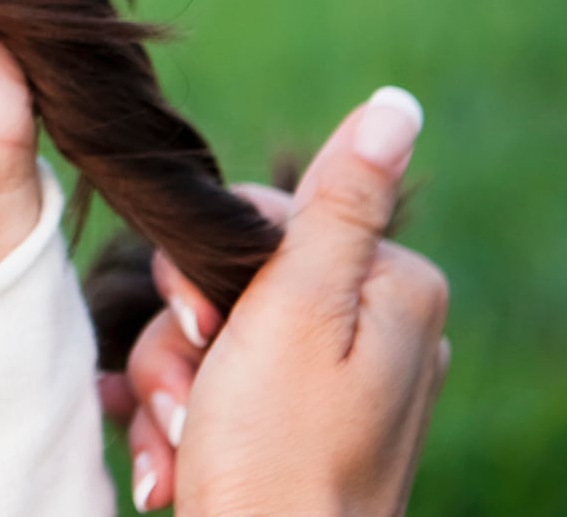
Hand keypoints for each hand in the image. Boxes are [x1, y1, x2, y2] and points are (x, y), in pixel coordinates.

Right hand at [112, 87, 449, 513]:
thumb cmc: (275, 456)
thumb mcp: (295, 312)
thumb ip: (334, 205)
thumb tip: (395, 106)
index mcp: (390, 290)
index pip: (263, 216)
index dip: (207, 263)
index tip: (204, 324)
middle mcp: (374, 332)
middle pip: (231, 279)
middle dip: (184, 338)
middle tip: (188, 395)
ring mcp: (333, 386)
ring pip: (209, 336)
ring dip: (173, 388)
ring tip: (177, 442)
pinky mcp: (294, 429)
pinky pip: (214, 390)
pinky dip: (181, 420)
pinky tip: (171, 460)